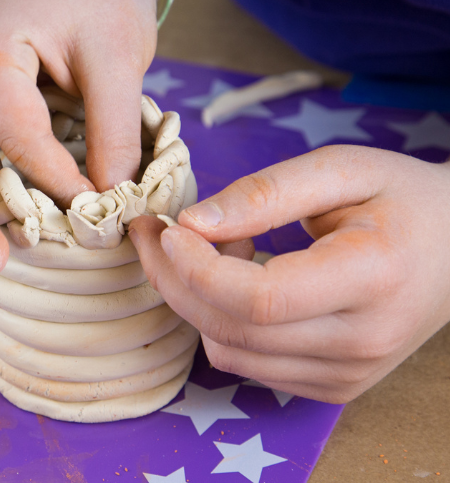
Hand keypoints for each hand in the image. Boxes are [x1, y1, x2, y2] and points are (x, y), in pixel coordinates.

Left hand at [129, 145, 449, 402]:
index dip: (197, 267)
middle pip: (232, 330)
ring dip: (195, 300)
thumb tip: (192, 223)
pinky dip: (220, 321)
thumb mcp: (342, 169)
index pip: (259, 298)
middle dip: (175, 280)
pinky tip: (236, 281)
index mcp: (373, 278)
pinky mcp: (333, 387)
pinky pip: (245, 363)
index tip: (167, 228)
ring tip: (215, 250)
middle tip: (157, 234)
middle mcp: (362, 342)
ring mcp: (348, 374)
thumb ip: (266, 192)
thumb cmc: (400, 199)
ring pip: (228, 352)